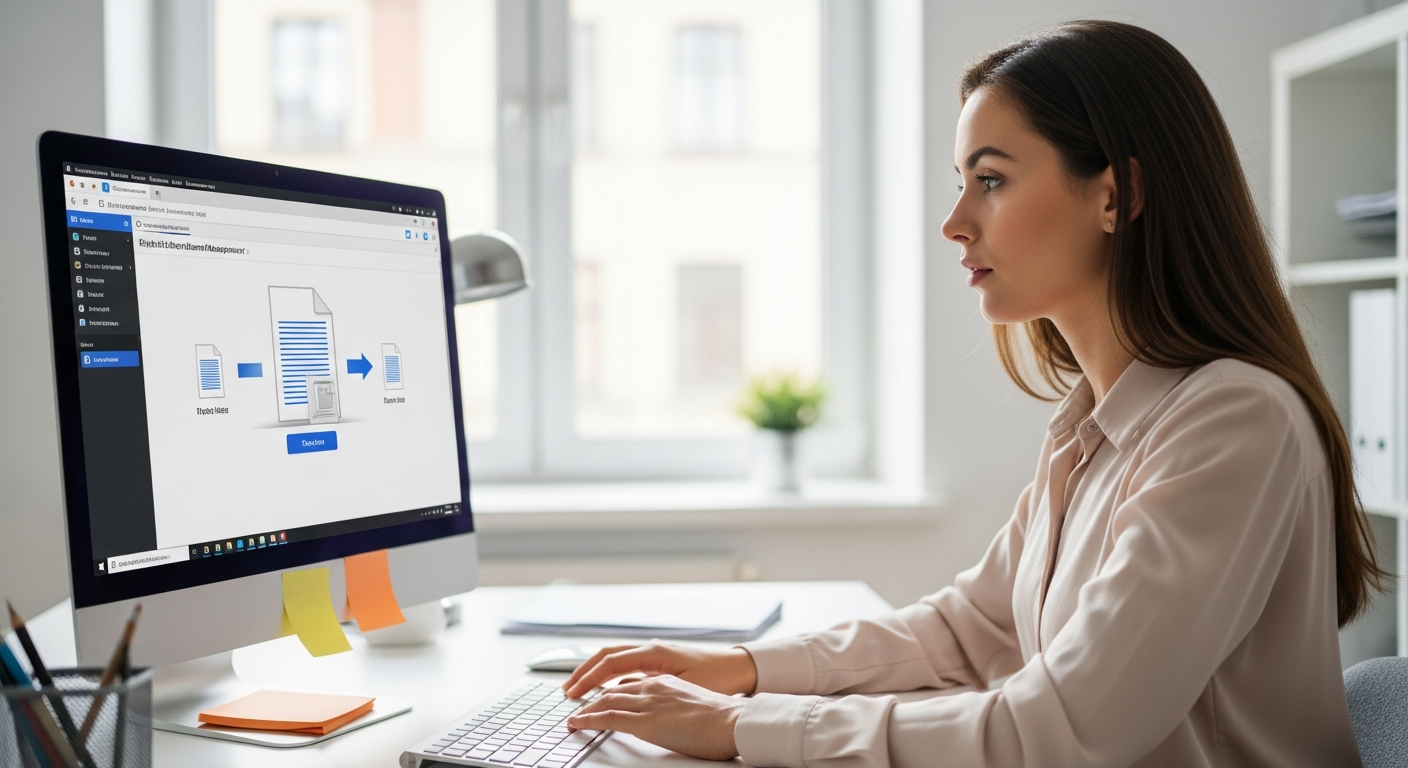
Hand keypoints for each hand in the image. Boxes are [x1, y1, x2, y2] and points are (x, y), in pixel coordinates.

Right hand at [563, 642, 757, 698]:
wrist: (741, 668)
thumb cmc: (718, 678)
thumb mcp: (683, 687)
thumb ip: (652, 689)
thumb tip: (622, 694)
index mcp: (654, 653)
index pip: (610, 663)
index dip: (588, 679)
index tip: (573, 694)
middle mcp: (652, 648)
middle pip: (606, 655)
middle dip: (583, 672)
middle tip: (567, 691)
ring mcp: (655, 652)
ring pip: (615, 657)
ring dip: (595, 671)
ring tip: (579, 688)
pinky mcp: (661, 660)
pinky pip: (627, 663)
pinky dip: (611, 673)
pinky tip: (607, 687)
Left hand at [567, 675, 746, 760]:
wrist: (732, 721)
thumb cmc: (723, 717)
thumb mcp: (695, 702)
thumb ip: (677, 703)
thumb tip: (673, 714)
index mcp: (666, 680)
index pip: (630, 681)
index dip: (611, 688)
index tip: (600, 695)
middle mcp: (653, 685)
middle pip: (613, 687)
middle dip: (591, 693)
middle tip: (576, 701)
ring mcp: (648, 702)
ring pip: (606, 700)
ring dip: (585, 707)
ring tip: (573, 716)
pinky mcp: (644, 721)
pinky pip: (608, 718)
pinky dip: (588, 719)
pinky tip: (576, 723)